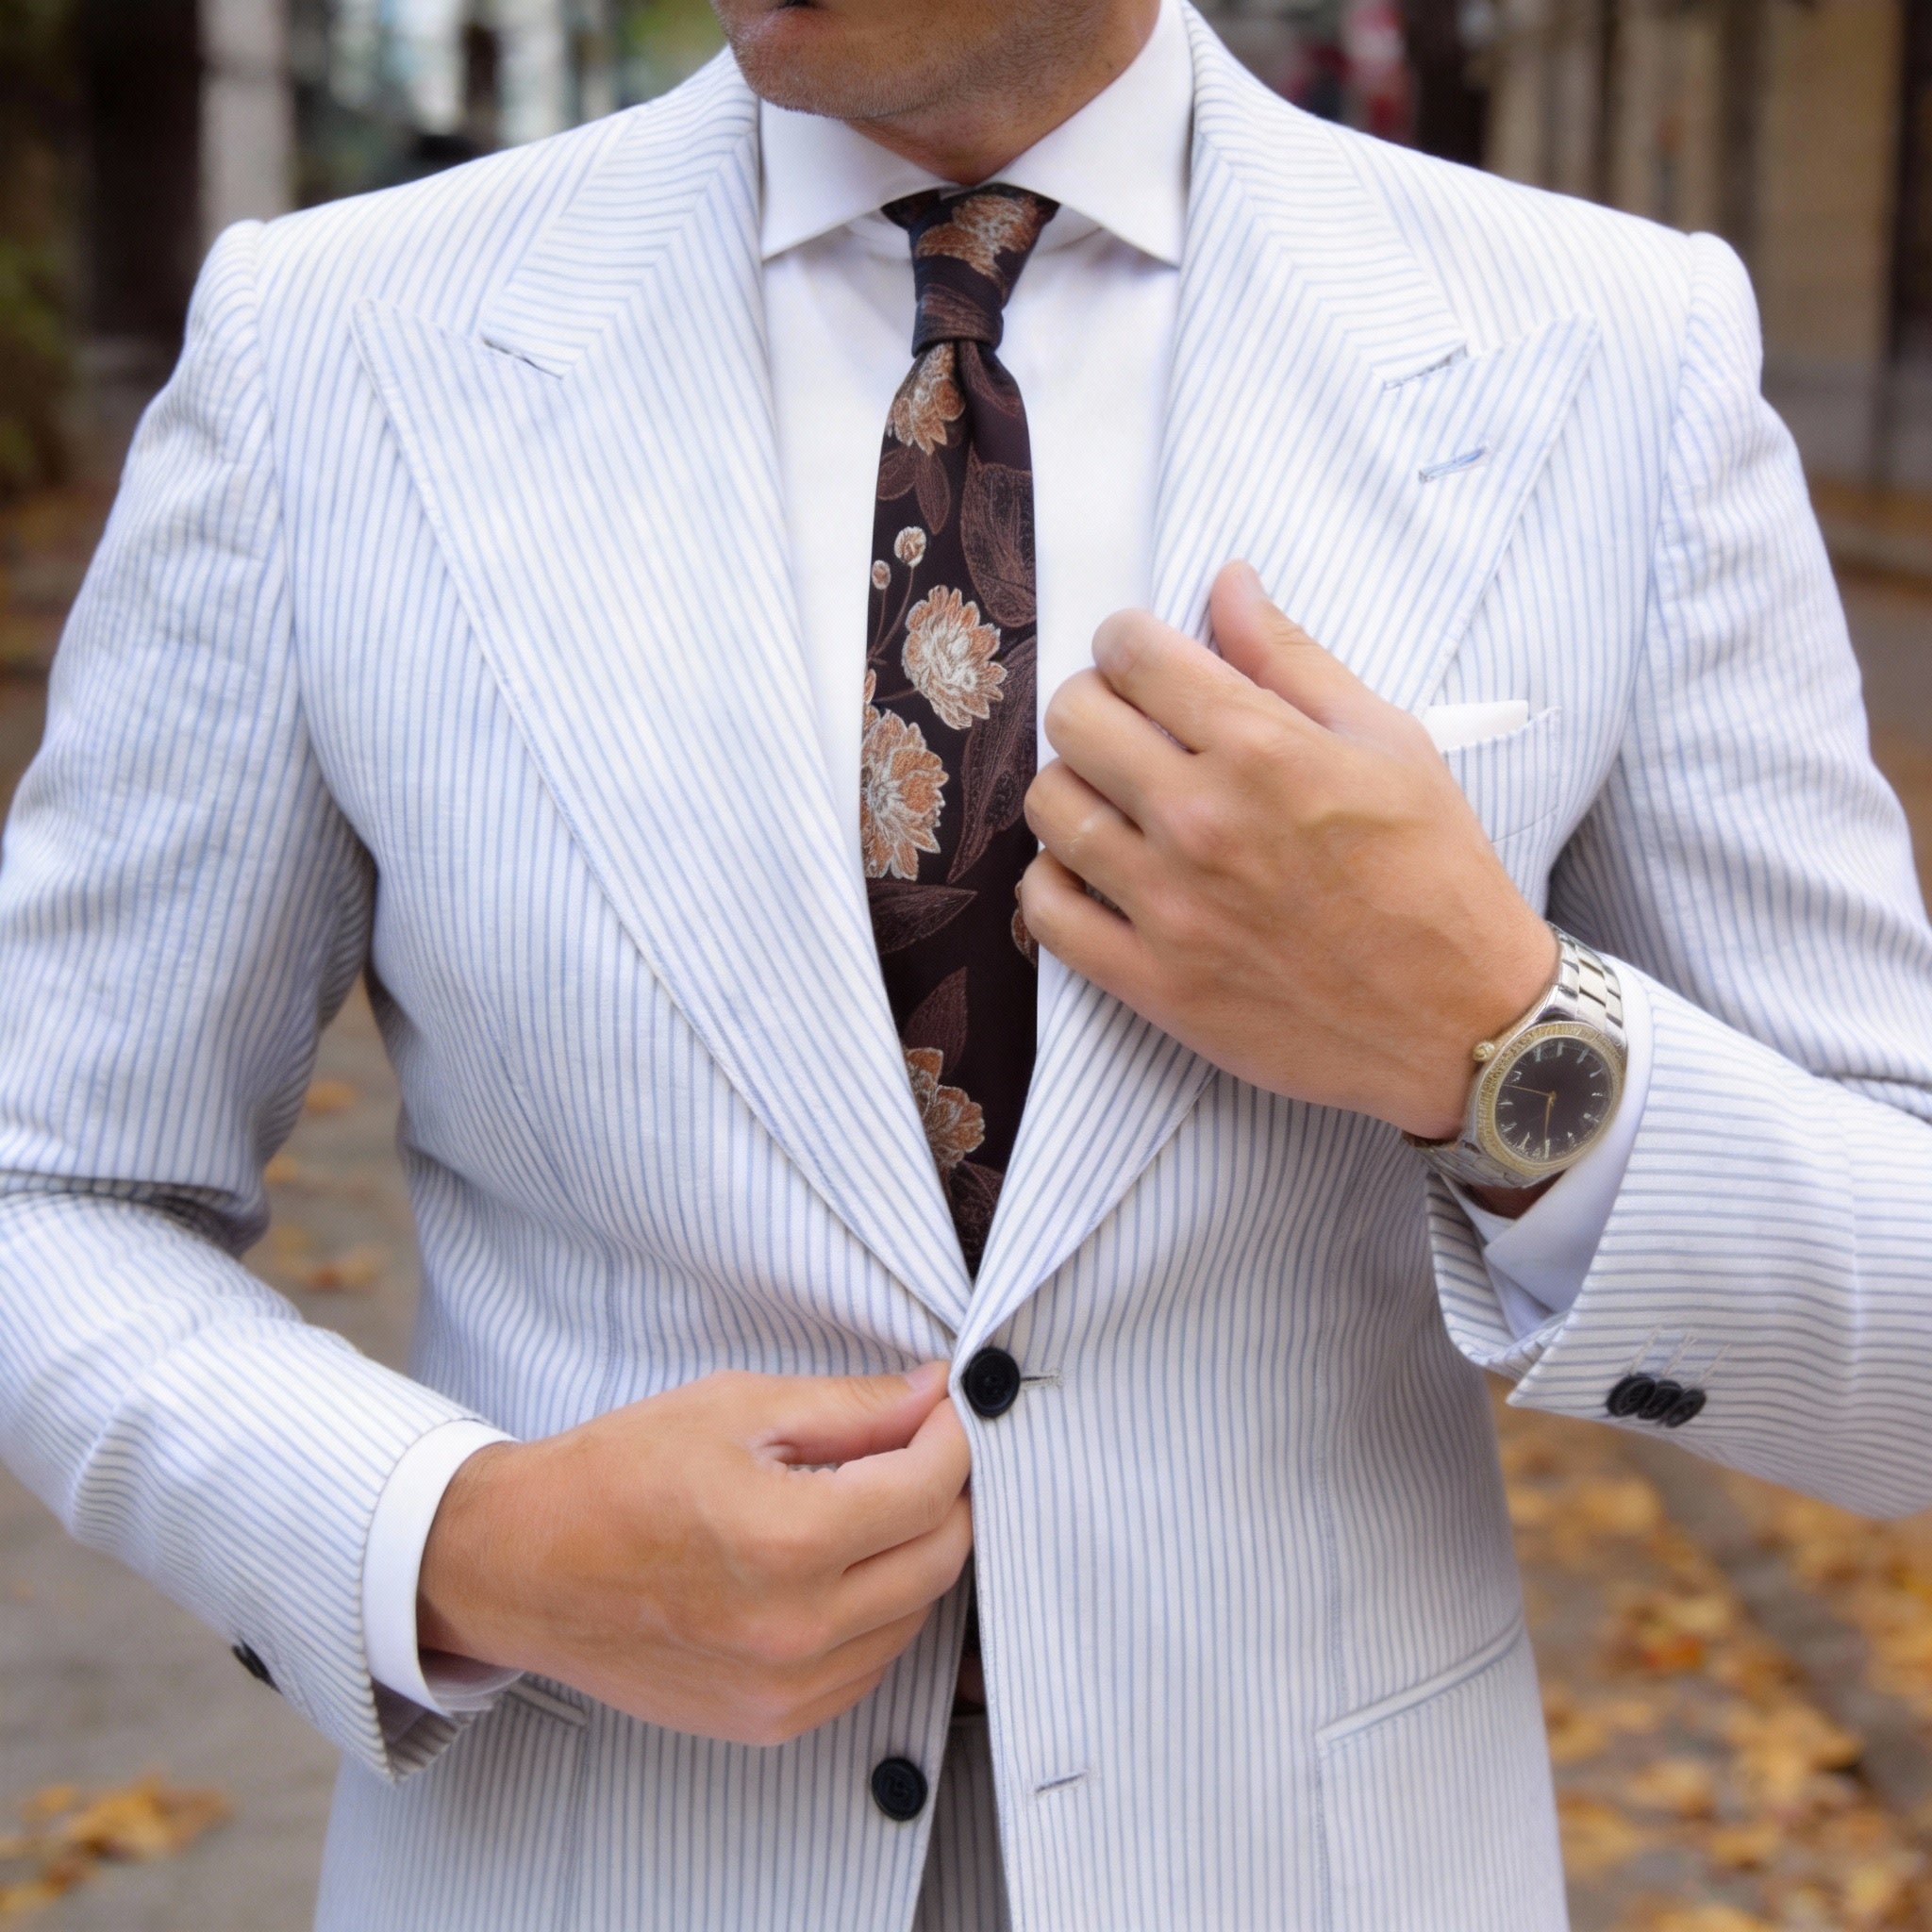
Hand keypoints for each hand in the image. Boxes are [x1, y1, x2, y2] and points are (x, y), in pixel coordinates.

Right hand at [417, 1363, 971, 1745]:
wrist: (524, 1566)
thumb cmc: (620, 1472)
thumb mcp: (736, 1407)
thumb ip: (850, 1407)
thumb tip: (934, 1392)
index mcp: (787, 1540)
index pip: (928, 1489)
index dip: (952, 1437)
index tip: (943, 1407)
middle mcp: (796, 1631)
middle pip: (940, 1559)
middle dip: (948, 1493)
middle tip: (922, 1447)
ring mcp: (785, 1691)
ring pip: (915, 1617)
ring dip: (917, 1554)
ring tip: (876, 1501)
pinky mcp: (770, 1723)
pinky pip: (870, 1665)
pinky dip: (879, 1612)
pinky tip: (841, 1566)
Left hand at [1019, 560, 1556, 1141]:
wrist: (1462, 1021)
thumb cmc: (1436, 876)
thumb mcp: (1388, 742)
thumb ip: (1292, 658)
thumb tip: (1228, 581)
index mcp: (1262, 749)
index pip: (1132, 653)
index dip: (1128, 641)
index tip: (1143, 660)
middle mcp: (1202, 820)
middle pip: (1073, 719)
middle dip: (1094, 703)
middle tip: (1128, 727)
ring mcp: (1169, 906)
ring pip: (1048, 807)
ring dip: (1073, 788)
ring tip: (1115, 801)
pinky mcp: (1153, 982)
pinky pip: (1046, 912)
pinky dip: (1055, 882)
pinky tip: (1096, 872)